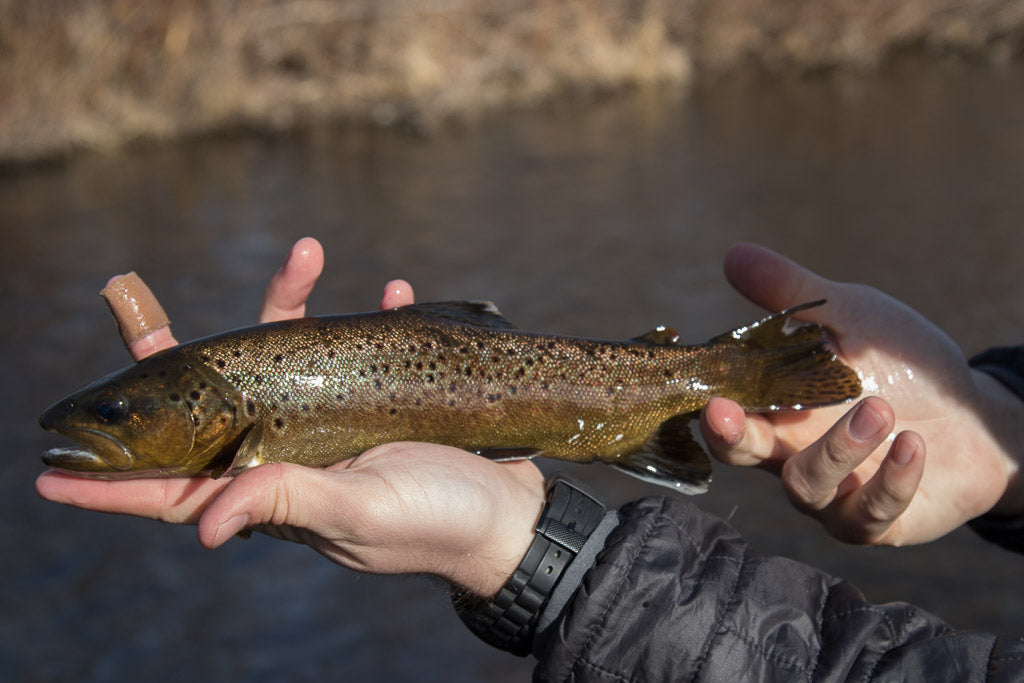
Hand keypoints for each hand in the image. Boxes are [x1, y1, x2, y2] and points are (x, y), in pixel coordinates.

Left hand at [36, 237, 544, 595]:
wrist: (511, 513)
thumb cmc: (437, 523)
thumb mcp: (361, 513)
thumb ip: (288, 502)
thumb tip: (201, 525)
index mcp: (276, 493)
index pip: (177, 492)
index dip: (113, 487)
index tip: (49, 475)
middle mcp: (293, 454)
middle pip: (213, 406)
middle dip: (174, 357)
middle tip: (129, 300)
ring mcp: (334, 422)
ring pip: (286, 357)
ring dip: (293, 304)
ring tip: (310, 251)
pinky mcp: (378, 399)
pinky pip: (361, 349)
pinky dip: (372, 318)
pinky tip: (394, 291)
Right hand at [700, 243, 1023, 544]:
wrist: (975, 415)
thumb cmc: (900, 364)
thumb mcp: (850, 317)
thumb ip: (792, 294)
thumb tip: (733, 253)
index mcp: (777, 407)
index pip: (729, 409)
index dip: (711, 404)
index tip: (705, 390)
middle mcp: (792, 454)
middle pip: (745, 456)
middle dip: (733, 437)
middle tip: (728, 414)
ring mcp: (833, 493)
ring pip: (807, 487)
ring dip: (836, 448)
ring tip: (880, 409)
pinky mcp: (878, 522)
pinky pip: (870, 514)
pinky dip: (891, 480)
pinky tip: (914, 445)